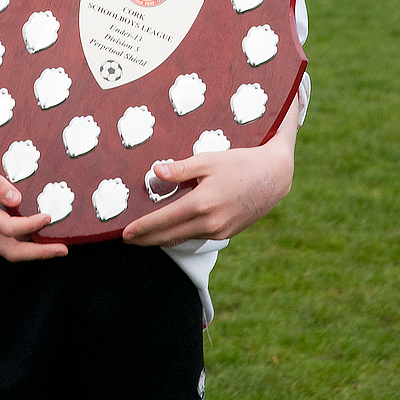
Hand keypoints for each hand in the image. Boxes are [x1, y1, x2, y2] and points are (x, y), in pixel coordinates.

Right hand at [0, 71, 67, 261]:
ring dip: (31, 250)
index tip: (51, 216)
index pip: (10, 228)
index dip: (32, 226)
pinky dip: (20, 242)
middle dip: (39, 253)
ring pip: (6, 250)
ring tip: (54, 245)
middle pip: (11, 250)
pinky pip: (1, 242)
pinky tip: (33, 233)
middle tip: (64, 249)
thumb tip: (18, 199)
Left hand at [122, 99, 298, 246]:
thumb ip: (180, 168)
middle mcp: (209, 223)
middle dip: (146, 239)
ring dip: (163, 239)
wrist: (274, 177)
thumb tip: (155, 172)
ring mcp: (220, 231)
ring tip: (145, 235)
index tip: (124, 233)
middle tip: (127, 240)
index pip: (163, 221)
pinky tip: (173, 229)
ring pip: (183, 239)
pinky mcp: (228, 233)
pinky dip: (182, 234)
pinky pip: (198, 236)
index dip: (142, 228)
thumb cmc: (239, 163)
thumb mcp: (208, 160)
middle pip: (169, 237)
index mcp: (201, 203)